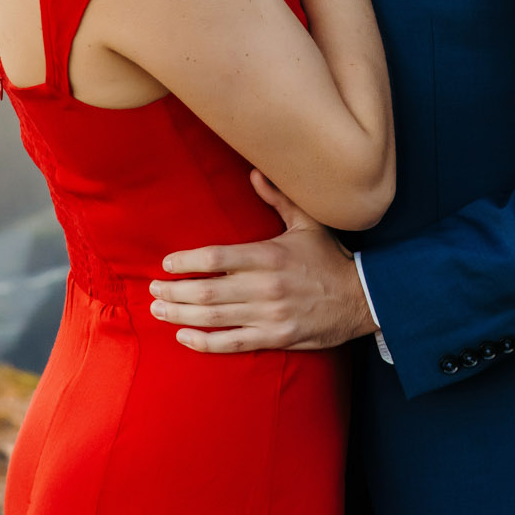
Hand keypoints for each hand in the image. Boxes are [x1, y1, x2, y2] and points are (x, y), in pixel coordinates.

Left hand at [146, 171, 377, 352]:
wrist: (362, 299)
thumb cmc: (330, 258)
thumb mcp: (308, 222)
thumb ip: (278, 198)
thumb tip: (254, 172)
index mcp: (270, 255)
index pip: (217, 257)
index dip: (186, 261)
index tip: (167, 263)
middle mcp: (266, 286)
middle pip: (207, 290)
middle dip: (173, 291)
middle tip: (152, 289)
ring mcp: (269, 314)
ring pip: (214, 317)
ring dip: (180, 314)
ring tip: (158, 309)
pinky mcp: (275, 337)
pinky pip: (232, 342)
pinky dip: (204, 342)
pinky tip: (184, 336)